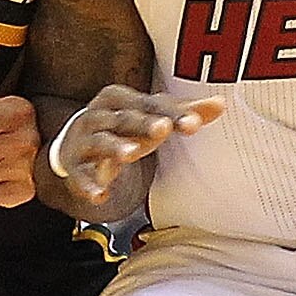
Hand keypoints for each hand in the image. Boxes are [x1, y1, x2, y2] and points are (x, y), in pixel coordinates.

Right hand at [50, 86, 224, 207]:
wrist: (75, 144)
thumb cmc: (123, 128)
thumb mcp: (150, 117)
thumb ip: (184, 112)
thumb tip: (221, 104)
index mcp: (121, 99)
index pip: (150, 104)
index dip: (173, 113)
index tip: (195, 124)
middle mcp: (100, 115)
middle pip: (125, 119)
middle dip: (143, 123)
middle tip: (163, 130)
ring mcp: (85, 140)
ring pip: (101, 141)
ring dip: (115, 147)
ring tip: (131, 153)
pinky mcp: (74, 167)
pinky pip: (80, 176)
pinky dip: (88, 185)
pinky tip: (100, 196)